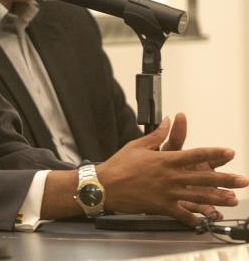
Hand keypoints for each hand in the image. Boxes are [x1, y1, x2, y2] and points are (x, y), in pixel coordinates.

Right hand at [97, 117, 247, 225]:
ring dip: (218, 198)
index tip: (229, 153)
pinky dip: (193, 218)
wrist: (105, 186)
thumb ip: (157, 135)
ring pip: (198, 196)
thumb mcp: (137, 145)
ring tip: (232, 199)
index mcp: (165, 160)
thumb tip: (169, 121)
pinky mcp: (162, 206)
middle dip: (226, 179)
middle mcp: (170, 176)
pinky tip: (202, 220)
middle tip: (242, 180)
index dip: (214, 153)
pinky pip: (182, 214)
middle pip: (204, 177)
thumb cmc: (119, 165)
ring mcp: (168, 193)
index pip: (196, 154)